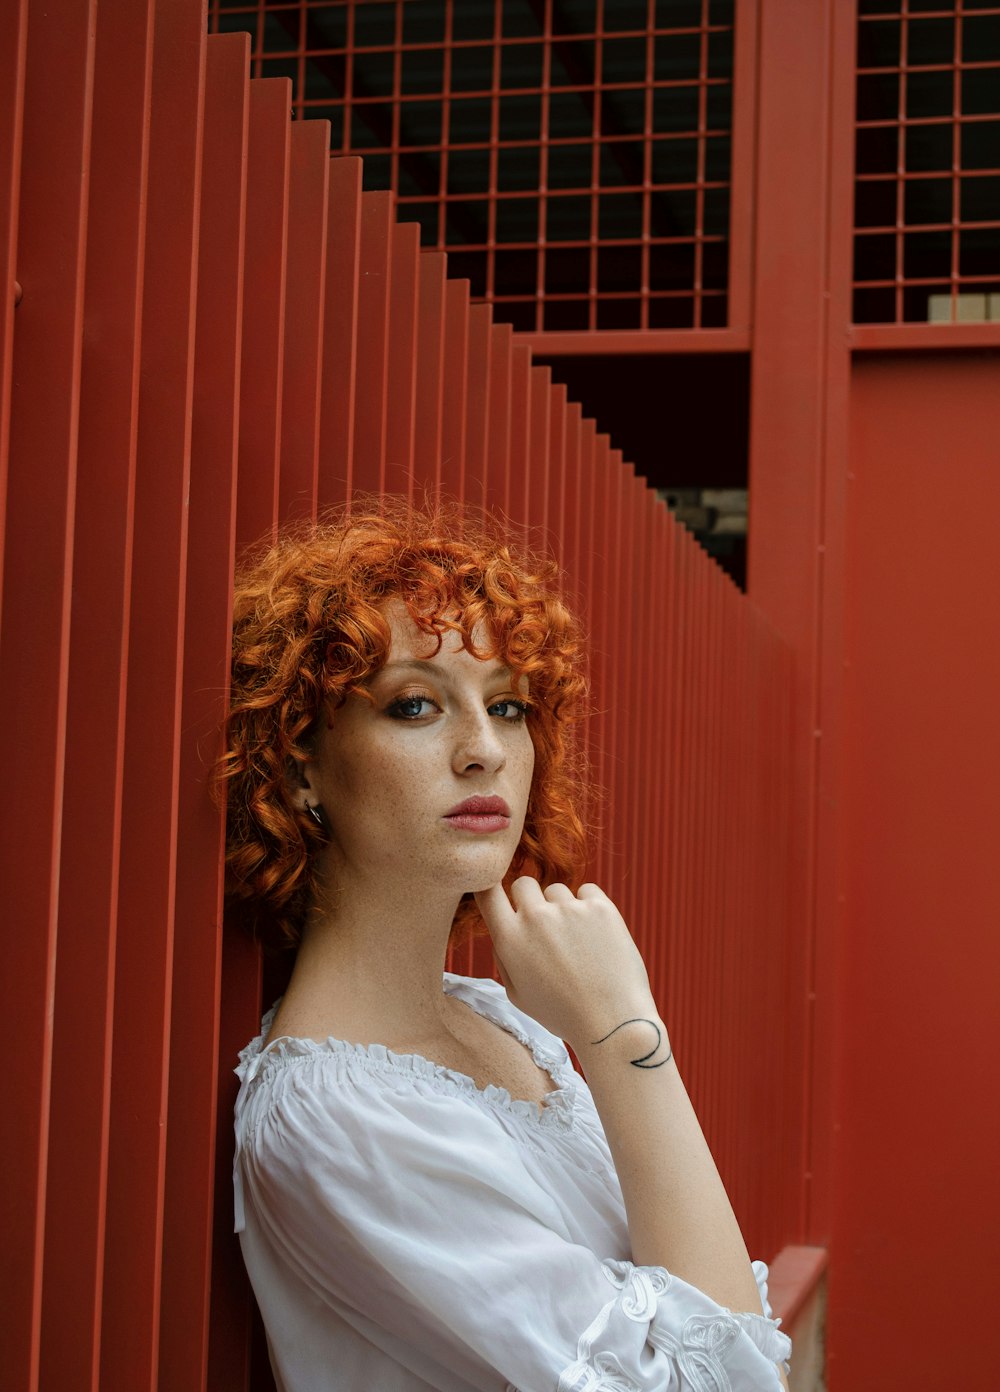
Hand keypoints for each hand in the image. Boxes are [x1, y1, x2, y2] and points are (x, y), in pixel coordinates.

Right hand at [474, 877, 656, 1052]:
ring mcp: (569, 909)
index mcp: (509, 939)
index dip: (491, 889)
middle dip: (529, 899)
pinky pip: (587, 892)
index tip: (500, 897)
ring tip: (577, 944)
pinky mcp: (601, 907)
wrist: (612, 1023)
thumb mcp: (517, 994)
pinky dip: (589, 907)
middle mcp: (536, 917)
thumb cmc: (563, 1013)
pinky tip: (594, 936)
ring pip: (557, 890)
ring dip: (562, 908)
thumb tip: (504, 924)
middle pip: (523, 884)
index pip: (486, 891)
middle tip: (545, 926)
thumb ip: (504, 956)